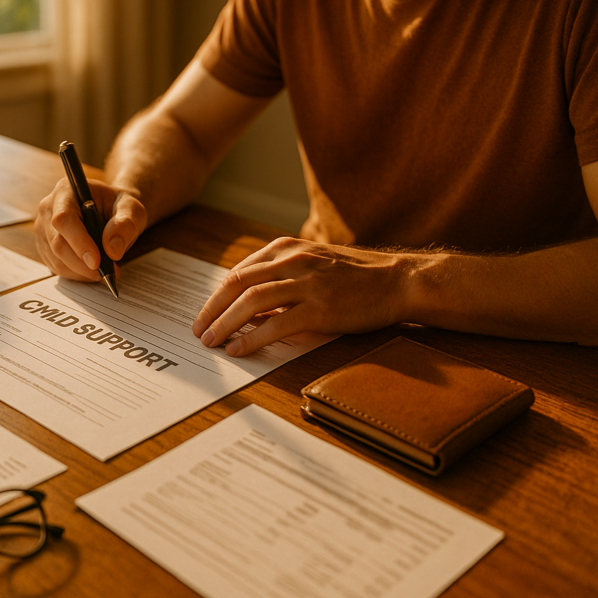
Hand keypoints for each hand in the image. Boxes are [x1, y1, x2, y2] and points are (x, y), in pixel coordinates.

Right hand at [34, 177, 147, 280]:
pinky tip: (91, 270)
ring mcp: (43, 229)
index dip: (78, 242)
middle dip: (83, 264)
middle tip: (108, 272)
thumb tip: (112, 250)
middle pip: (57, 243)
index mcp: (66, 191)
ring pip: (56, 259)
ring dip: (81, 272)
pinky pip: (56, 267)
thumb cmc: (119, 207)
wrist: (112, 212)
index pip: (64, 219)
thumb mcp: (131, 209)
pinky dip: (76, 274)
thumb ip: (125, 225)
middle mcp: (48, 208)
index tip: (97, 261)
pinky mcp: (45, 246)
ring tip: (104, 270)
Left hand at [192, 237, 410, 355]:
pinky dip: (252, 338)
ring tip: (211, 341)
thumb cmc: (355, 277)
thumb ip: (280, 279)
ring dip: (225, 323)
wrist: (398, 281)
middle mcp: (293, 260)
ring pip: (251, 301)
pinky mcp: (321, 308)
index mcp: (287, 248)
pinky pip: (277, 324)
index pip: (240, 271)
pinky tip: (238, 349)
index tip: (206, 313)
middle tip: (199, 330)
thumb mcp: (312, 266)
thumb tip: (249, 307)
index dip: (218, 295)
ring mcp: (307, 283)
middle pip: (238, 284)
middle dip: (212, 309)